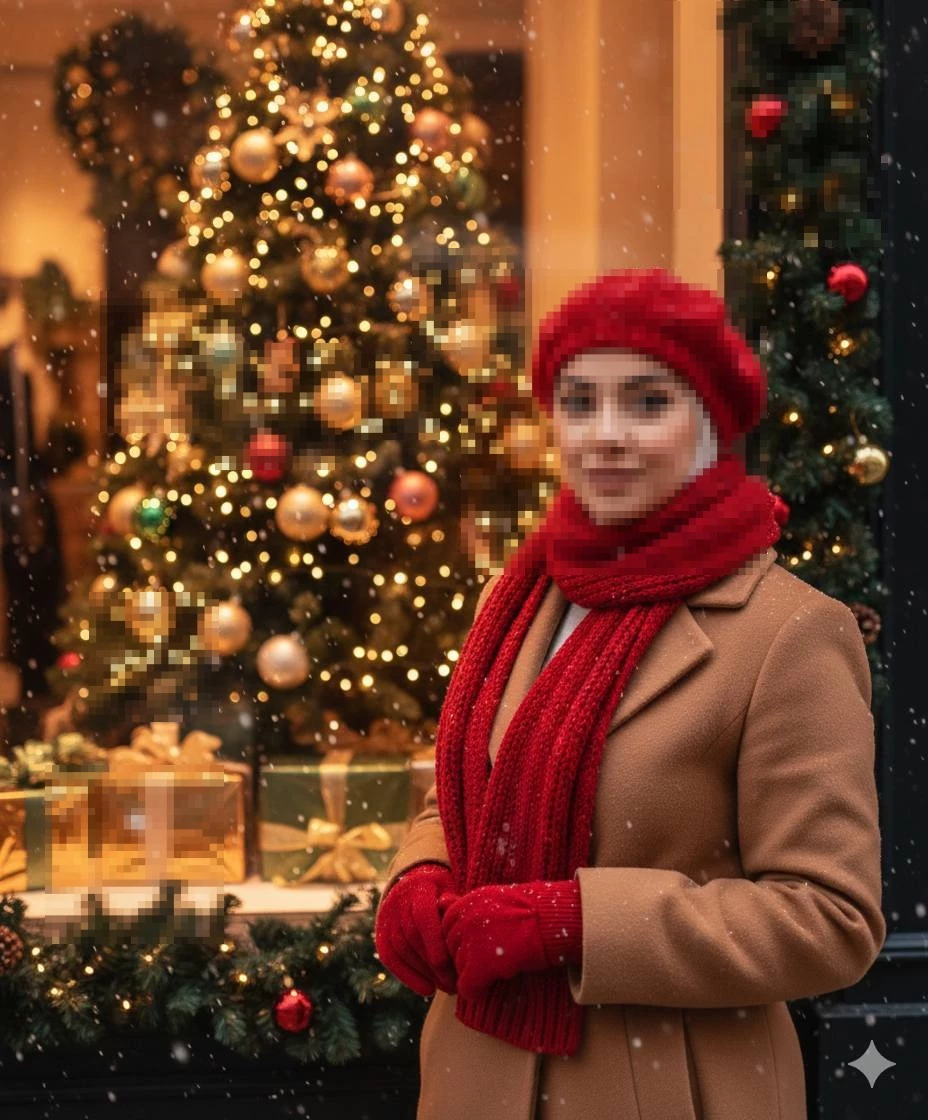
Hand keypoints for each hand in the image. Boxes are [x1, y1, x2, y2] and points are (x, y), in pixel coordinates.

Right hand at [374, 863, 459, 997]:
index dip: (433, 941)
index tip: (447, 965)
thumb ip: (457, 908)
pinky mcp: (381, 932)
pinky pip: (389, 957)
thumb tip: (471, 932)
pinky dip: (407, 976)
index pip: (423, 916)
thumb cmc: (444, 892)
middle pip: (412, 936)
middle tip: (454, 983)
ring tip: (446, 988)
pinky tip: (427, 990)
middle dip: (432, 963)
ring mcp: (387, 916)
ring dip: (423, 973)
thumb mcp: (453, 890)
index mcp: (420, 887)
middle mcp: (399, 901)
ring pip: (400, 949)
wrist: (414, 882)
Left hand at [440, 879, 582, 1000]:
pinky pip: (466, 987)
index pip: (447, 926)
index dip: (460, 941)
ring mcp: (471, 941)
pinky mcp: (480, 965)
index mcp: (469, 900)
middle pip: (450, 948)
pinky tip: (486, 990)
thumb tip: (461, 923)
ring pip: (458, 968)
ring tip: (492, 973)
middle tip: (482, 965)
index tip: (472, 949)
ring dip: (471, 974)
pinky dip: (475, 992)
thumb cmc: (534, 912)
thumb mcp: (498, 900)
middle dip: (463, 958)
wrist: (553, 920)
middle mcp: (465, 918)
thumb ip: (476, 910)